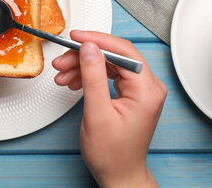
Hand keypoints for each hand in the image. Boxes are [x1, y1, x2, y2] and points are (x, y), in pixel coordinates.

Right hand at [52, 30, 166, 187]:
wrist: (118, 174)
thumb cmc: (113, 154)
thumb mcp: (97, 114)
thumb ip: (93, 77)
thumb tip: (89, 48)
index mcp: (147, 90)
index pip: (123, 52)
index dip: (96, 40)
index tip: (75, 37)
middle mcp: (149, 87)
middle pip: (114, 56)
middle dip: (84, 56)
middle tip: (62, 61)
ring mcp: (141, 90)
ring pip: (109, 64)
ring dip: (83, 66)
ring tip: (62, 74)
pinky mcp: (132, 93)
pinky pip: (109, 74)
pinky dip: (89, 75)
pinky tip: (73, 81)